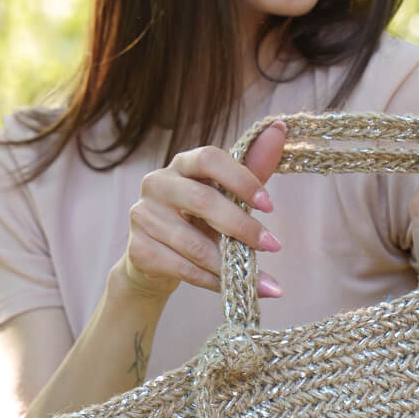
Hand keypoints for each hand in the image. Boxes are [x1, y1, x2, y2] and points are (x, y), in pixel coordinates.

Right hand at [119, 120, 287, 299]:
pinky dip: (212, 281)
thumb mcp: (226, 194)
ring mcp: (143, 216)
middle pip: (202, 200)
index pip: (209, 158)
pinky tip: (233, 288)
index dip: (241, 179)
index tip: (270, 205)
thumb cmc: (200, 219)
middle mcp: (157, 183)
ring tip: (263, 281)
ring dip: (231, 264)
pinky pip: (183, 268)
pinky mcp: (138, 249)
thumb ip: (252, 167)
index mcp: (182, 164)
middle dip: (242, 226)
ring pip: (193, 243)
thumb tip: (280, 129)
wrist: (158, 260)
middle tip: (273, 245)